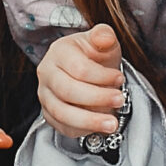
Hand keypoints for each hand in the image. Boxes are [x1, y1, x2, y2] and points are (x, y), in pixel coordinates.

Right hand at [36, 24, 127, 141]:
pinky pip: (63, 126)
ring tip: (112, 124)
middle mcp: (46, 73)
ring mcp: (45, 95)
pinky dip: (82, 130)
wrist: (88, 72)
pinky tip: (99, 128)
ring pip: (62, 113)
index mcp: (59, 52)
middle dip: (97, 98)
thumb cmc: (95, 56)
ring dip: (90, 120)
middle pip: (68, 91)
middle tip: (120, 100)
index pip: (78, 68)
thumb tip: (104, 37)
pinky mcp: (49, 114)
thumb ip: (104, 36)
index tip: (120, 79)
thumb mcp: (102, 42)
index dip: (101, 76)